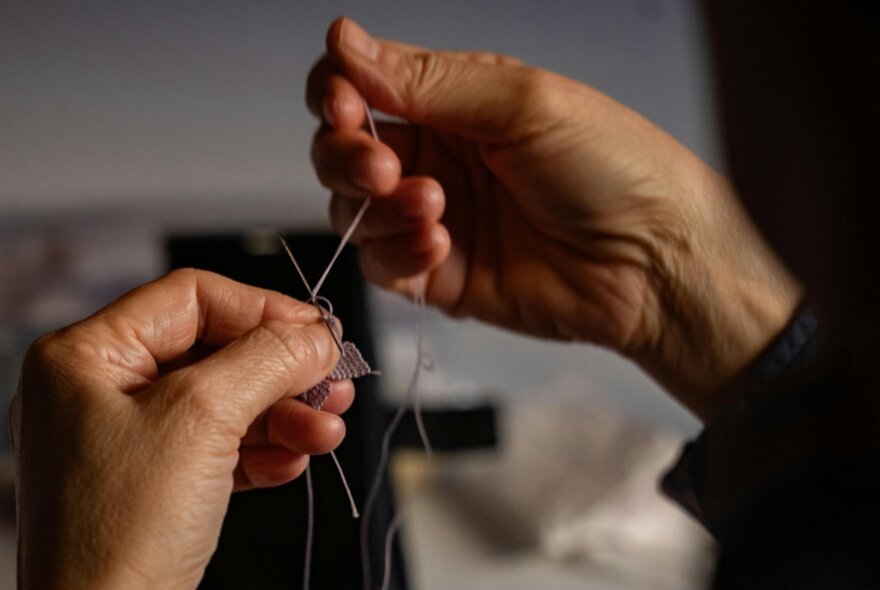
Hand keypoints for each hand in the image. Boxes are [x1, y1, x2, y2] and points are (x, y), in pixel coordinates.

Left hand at [12, 269, 350, 589]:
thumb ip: (267, 359)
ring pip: (228, 401)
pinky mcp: (158, 483)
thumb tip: (318, 335)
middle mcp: (103, 391)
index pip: (191, 297)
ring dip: (287, 414)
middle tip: (335, 382)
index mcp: (86, 356)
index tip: (317, 331)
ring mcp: (131, 440)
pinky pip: (223, 447)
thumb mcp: (201, 419)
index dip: (262, 308)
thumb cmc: (118, 533)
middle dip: (284, 371)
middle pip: (218, 351)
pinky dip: (266, 450)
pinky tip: (294, 461)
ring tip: (328, 431)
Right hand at [307, 18, 801, 417]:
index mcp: (453, 103)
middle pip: (341, 150)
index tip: (343, 103)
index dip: (337, 92)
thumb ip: (426, 79)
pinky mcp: (440, 276)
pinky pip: (383, 264)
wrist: (657, 262)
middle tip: (382, 166)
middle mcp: (437, 156)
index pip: (361, 87)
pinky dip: (397, 253)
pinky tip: (439, 243)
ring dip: (376, 208)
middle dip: (345, 155)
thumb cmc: (614, 166)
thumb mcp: (522, 103)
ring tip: (434, 206)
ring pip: (353, 209)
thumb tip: (343, 39)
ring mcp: (434, 218)